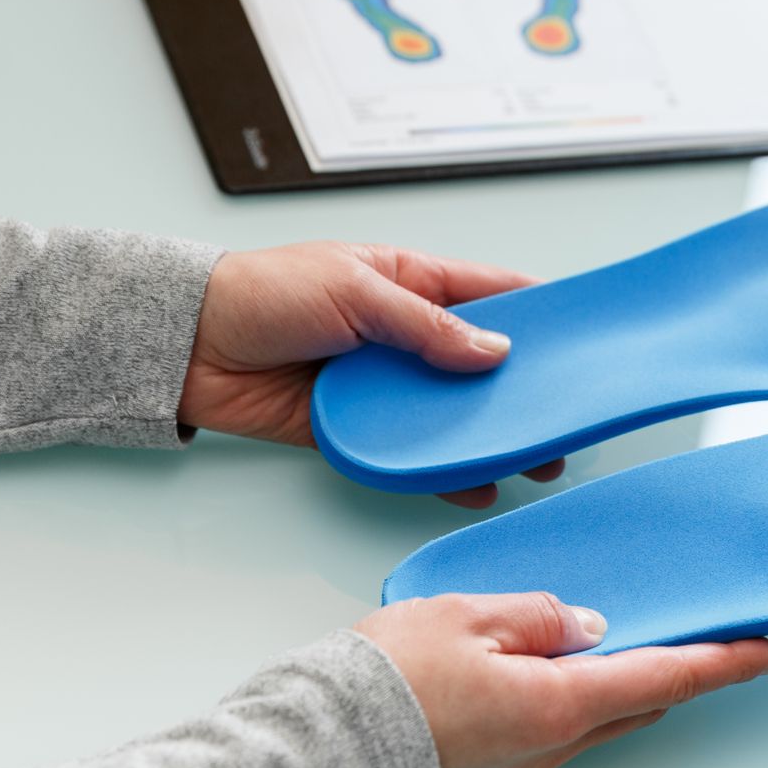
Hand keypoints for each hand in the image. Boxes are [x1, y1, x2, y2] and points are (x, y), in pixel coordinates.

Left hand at [179, 241, 563, 507]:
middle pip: (481, 365)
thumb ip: (427, 325)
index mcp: (410, 281)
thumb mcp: (355, 292)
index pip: (490, 295)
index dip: (536, 314)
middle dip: (523, 392)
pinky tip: (476, 486)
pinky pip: (411, 454)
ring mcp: (384, 386)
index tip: (578, 338)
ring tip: (535, 461)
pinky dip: (443, 473)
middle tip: (564, 419)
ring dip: (489, 438)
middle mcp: (405, 334)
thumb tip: (493, 351)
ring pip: (451, 414)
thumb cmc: (262, 293)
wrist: (189, 346)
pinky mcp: (358, 430)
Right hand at [357, 592, 767, 767]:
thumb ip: (540, 614)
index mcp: (562, 702)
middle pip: (647, 697)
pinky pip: (572, 718)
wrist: (324, 745)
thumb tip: (585, 621)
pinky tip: (584, 656)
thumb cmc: (388, 678)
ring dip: (642, 677)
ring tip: (659, 634)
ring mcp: (531, 754)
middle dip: (689, 667)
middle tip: (719, 631)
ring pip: (610, 711)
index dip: (724, 662)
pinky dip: (597, 687)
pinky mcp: (504, 755)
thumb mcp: (470, 615)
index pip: (669, 676)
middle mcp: (558, 740)